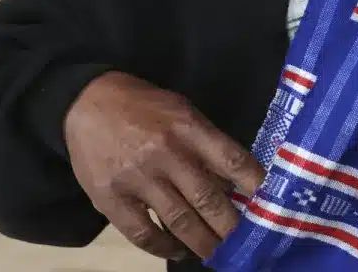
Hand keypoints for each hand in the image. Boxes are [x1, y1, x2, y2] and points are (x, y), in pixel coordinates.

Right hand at [64, 71, 265, 260]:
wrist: (85, 102)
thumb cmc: (143, 107)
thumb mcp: (181, 111)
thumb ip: (207, 143)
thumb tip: (234, 182)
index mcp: (189, 128)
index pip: (233, 161)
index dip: (256, 187)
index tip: (271, 207)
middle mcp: (166, 153)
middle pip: (208, 199)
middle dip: (231, 227)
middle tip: (246, 244)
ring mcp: (137, 178)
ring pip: (180, 221)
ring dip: (203, 243)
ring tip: (218, 255)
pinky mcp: (110, 199)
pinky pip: (142, 233)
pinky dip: (163, 248)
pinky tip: (178, 251)